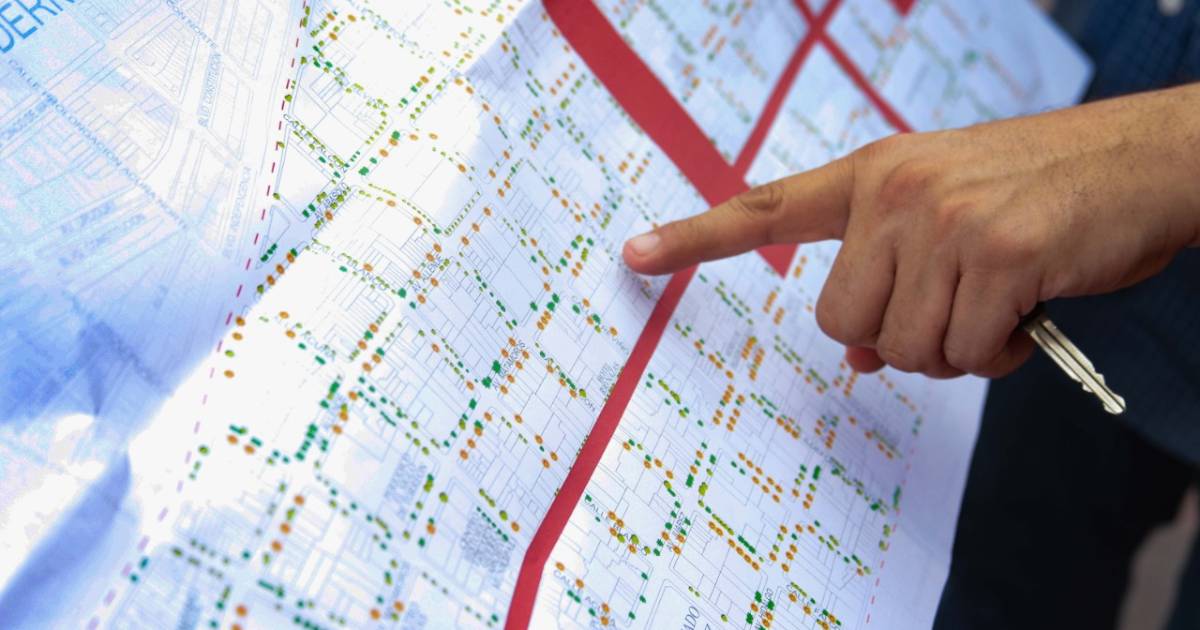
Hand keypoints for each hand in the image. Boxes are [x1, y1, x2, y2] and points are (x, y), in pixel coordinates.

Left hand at [623, 84, 1199, 377]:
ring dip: (955, 353)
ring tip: (1000, 308)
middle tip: (953, 317)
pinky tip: (1029, 314)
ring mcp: (943, 219)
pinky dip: (1000, 355)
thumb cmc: (1039, 196)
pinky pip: (966, 353)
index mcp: (873, 174)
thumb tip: (856, 360)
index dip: (695, 238)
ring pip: (904, 349)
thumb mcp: (948, 223)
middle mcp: (895, 191)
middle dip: (895, 342)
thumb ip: (891, 278)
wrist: (1143, 159)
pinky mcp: (996, 254)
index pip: (767, 207)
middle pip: (841, 324)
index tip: (633, 254)